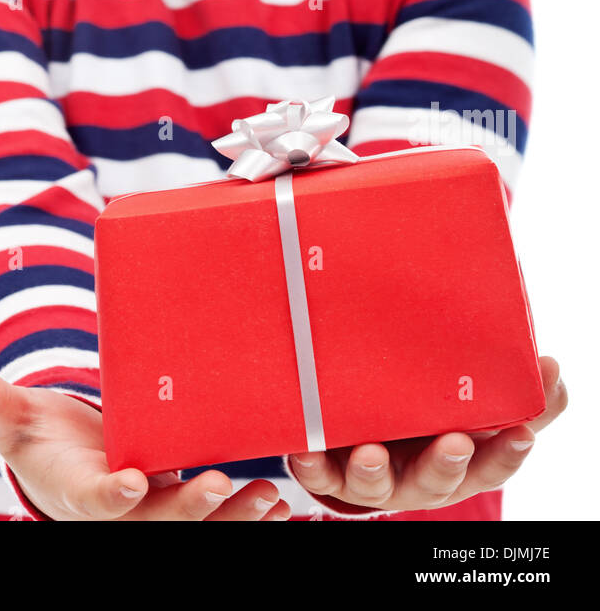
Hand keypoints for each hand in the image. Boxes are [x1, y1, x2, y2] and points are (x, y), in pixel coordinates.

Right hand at [0, 362, 291, 520]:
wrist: (72, 459)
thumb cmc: (44, 438)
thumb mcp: (14, 417)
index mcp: (78, 491)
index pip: (95, 499)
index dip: (113, 495)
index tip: (131, 482)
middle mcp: (123, 512)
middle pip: (159, 521)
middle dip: (191, 508)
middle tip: (223, 484)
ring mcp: (157, 513)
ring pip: (197, 527)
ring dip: (234, 518)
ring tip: (270, 498)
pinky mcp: (184, 504)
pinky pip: (218, 519)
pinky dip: (248, 515)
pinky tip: (283, 503)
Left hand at [287, 355, 566, 512]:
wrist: (368, 420)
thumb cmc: (432, 412)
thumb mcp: (477, 404)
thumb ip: (517, 393)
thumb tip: (552, 369)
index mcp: (458, 459)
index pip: (492, 464)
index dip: (507, 453)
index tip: (519, 433)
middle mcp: (417, 475)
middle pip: (435, 482)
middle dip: (444, 464)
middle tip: (454, 441)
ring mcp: (373, 475)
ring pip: (373, 487)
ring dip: (373, 473)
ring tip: (370, 453)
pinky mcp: (331, 469)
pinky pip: (319, 474)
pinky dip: (312, 467)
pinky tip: (306, 452)